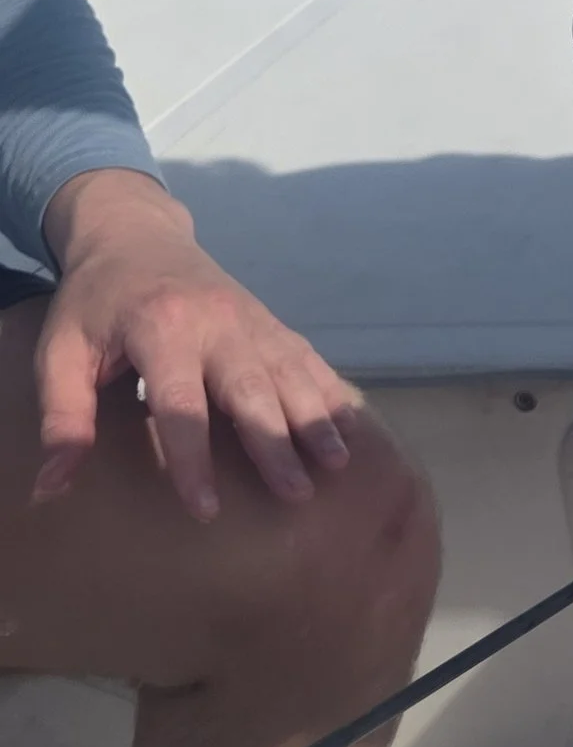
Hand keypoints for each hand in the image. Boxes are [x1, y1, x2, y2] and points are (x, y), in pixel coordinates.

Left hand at [32, 169, 358, 519]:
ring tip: (335, 464)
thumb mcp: (61, 353)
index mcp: (161, 328)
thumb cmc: (94, 304)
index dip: (193, 458)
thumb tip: (50, 490)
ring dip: (314, 417)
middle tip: (295, 494)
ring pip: (289, 371)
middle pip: (251, 388)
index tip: (207, 510)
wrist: (137, 236)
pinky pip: (305, 357)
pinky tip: (348, 426)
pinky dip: (330, 390)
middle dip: (275, 441)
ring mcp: (250, 319)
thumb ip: (63, 418)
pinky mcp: (269, 320)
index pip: (181, 401)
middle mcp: (216, 322)